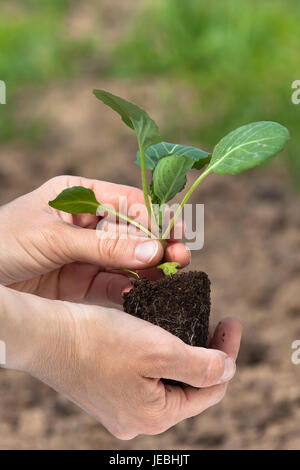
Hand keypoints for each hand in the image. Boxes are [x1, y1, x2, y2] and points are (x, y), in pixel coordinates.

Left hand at [0, 176, 189, 302]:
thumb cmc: (2, 244)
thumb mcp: (53, 238)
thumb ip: (105, 247)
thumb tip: (154, 250)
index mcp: (78, 196)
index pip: (127, 202)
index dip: (154, 216)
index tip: (175, 233)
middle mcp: (86, 223)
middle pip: (133, 231)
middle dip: (158, 243)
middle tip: (181, 256)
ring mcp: (86, 254)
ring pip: (128, 259)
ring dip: (151, 267)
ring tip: (174, 274)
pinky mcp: (81, 283)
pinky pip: (113, 284)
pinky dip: (132, 288)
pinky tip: (149, 291)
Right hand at [1, 286, 241, 439]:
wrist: (45, 335)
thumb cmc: (99, 340)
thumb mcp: (159, 350)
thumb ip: (200, 365)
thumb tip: (228, 370)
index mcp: (154, 415)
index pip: (209, 391)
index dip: (227, 356)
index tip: (232, 322)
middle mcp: (137, 418)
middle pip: (188, 386)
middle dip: (206, 353)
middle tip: (216, 321)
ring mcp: (120, 406)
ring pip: (167, 378)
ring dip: (183, 352)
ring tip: (193, 324)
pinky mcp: (107, 389)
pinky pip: (145, 374)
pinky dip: (160, 353)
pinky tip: (162, 333)